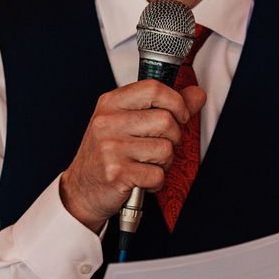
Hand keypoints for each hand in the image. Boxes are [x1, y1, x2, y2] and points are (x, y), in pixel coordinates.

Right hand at [59, 79, 204, 231]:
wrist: (81, 189)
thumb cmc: (106, 153)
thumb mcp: (128, 122)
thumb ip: (165, 106)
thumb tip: (197, 94)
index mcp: (110, 103)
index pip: (153, 88)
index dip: (176, 102)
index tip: (180, 116)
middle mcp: (108, 121)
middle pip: (166, 120)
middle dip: (173, 138)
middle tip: (158, 147)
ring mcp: (110, 147)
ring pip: (166, 149)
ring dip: (164, 162)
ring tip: (147, 164)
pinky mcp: (116, 172)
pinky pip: (157, 175)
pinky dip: (155, 182)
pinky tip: (141, 180)